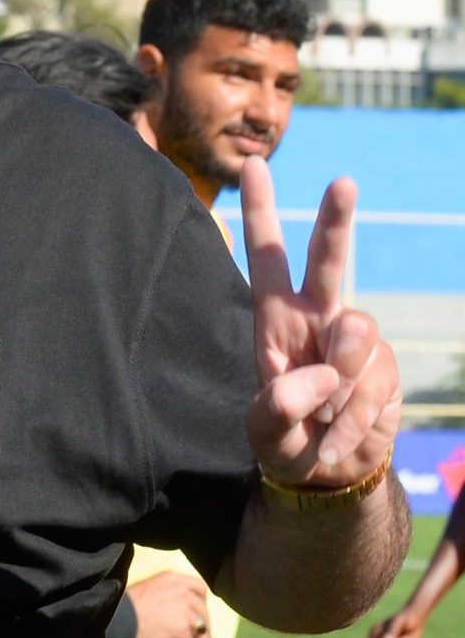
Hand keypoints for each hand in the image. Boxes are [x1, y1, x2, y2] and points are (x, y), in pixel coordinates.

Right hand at [125, 571, 210, 637]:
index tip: (199, 612)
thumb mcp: (148, 589)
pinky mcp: (182, 630)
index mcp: (173, 578)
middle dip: (205, 624)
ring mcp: (185, 611)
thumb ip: (164, 595)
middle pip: (203, 610)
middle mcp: (183, 592)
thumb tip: (171, 610)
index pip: (199, 587)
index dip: (202, 602)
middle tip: (202, 635)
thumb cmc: (127, 602)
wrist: (119, 614)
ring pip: (201, 629)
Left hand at [241, 157, 400, 488]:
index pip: (264, 257)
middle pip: (328, 261)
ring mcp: (353, 339)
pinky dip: (355, 416)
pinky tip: (340, 434)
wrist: (330, 473)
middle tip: (342, 182)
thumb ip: (279, 405)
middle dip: (336, 222)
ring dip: (338, 383)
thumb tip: (322, 373)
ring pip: (355, 332)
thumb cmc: (285, 440)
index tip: (254, 165)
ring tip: (322, 418)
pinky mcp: (382, 364)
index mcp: (274, 319)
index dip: (259, 212)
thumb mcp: (264, 430)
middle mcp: (315, 317)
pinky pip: (373, 379)